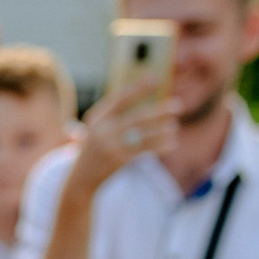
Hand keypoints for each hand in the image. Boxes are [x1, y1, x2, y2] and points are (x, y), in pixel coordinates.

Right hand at [71, 75, 177, 190]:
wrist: (80, 180)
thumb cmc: (94, 151)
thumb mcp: (96, 131)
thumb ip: (114, 117)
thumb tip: (141, 105)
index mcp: (96, 119)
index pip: (120, 99)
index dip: (138, 88)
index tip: (156, 79)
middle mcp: (102, 130)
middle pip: (137, 117)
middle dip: (159, 111)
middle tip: (177, 106)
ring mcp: (109, 145)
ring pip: (143, 134)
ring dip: (162, 130)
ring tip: (174, 127)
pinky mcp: (118, 159)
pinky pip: (143, 150)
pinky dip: (159, 146)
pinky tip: (171, 143)